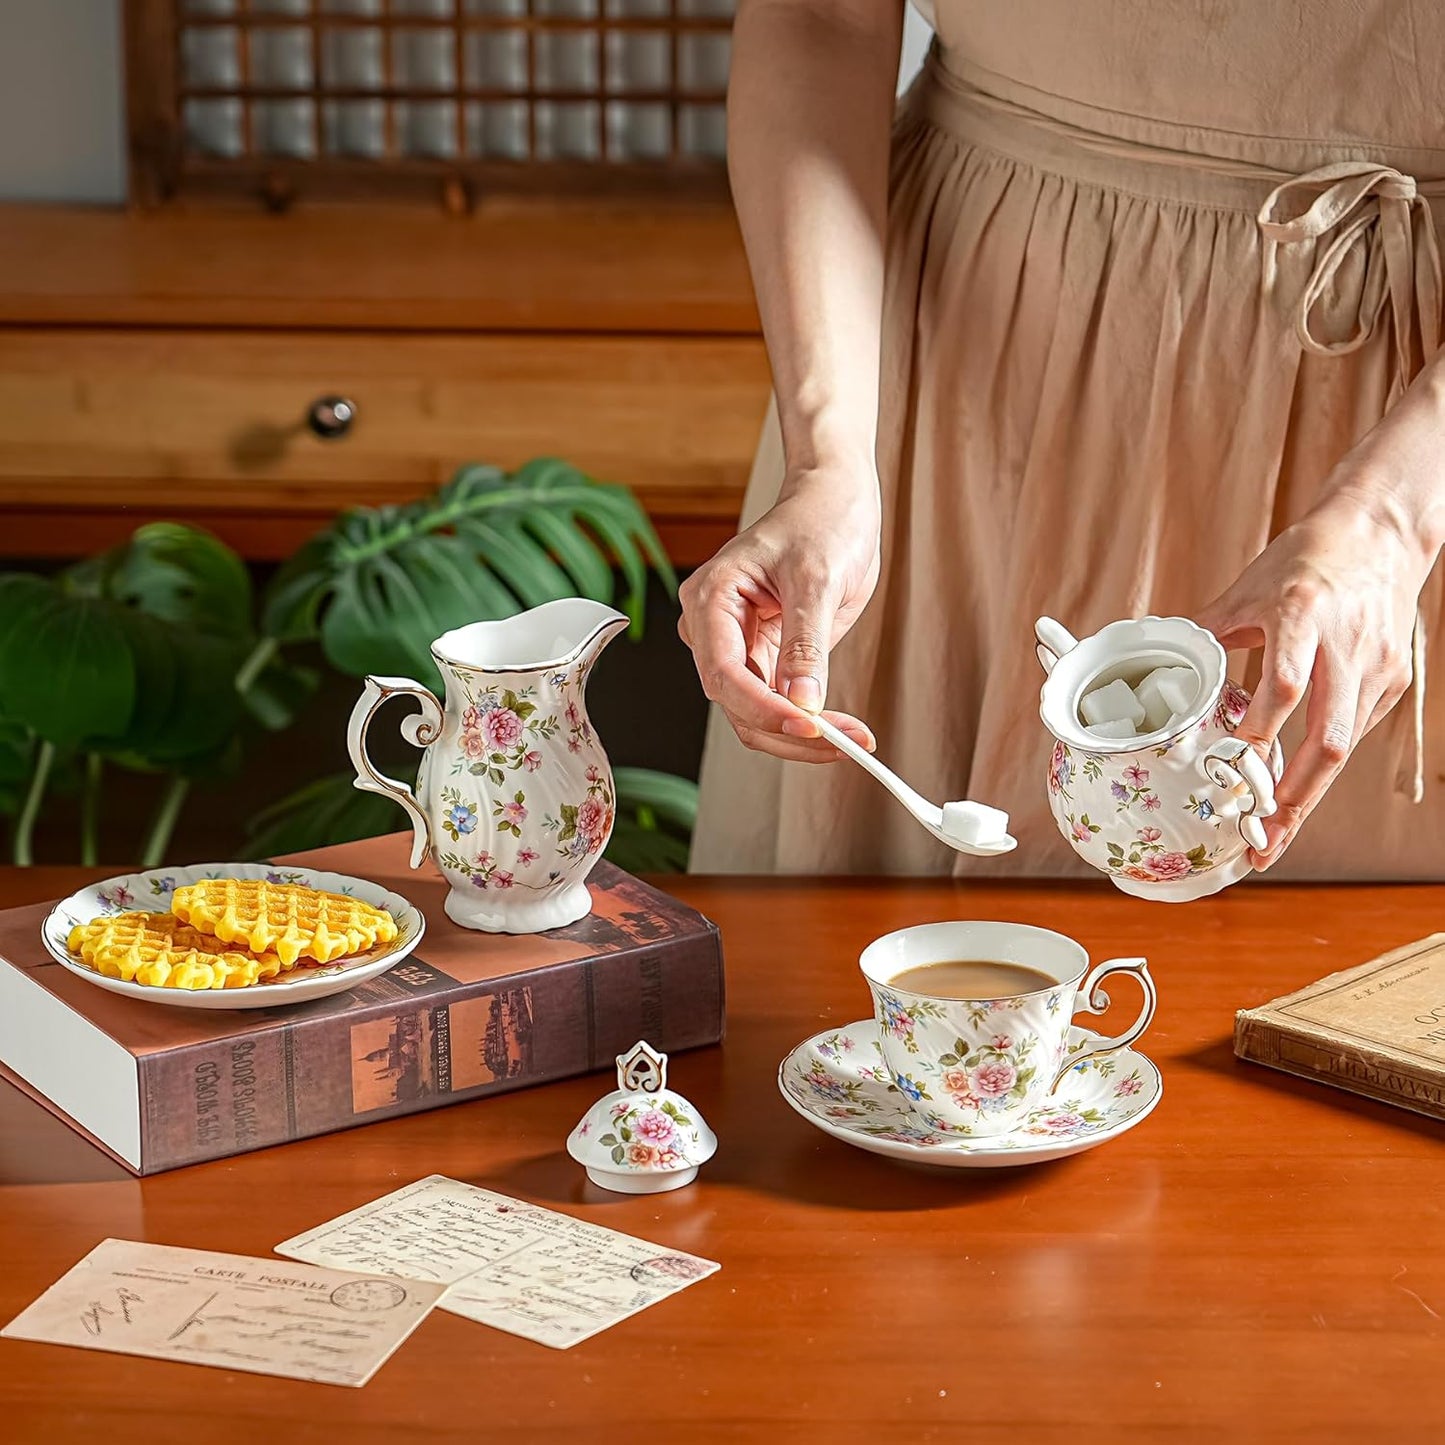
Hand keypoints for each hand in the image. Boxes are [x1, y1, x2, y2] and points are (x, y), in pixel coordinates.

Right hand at [678, 466, 880, 760]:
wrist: (834, 500)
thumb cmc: (820, 520)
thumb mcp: (817, 577)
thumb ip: (806, 642)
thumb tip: (803, 701)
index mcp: (710, 599)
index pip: (724, 673)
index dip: (765, 708)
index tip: (811, 727)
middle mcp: (713, 629)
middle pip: (737, 705)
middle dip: (789, 731)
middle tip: (846, 746)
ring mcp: (738, 646)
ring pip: (756, 715)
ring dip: (803, 736)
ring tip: (854, 740)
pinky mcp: (765, 657)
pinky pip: (779, 705)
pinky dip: (811, 723)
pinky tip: (845, 730)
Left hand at [1196, 483, 1434, 866]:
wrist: (1383, 533)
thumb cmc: (1308, 557)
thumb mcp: (1249, 587)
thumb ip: (1209, 631)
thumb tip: (1160, 663)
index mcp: (1302, 615)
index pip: (1286, 683)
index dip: (1261, 729)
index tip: (1232, 765)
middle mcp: (1346, 648)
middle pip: (1328, 739)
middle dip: (1293, 795)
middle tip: (1259, 835)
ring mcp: (1375, 669)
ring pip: (1344, 747)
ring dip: (1308, 796)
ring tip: (1273, 833)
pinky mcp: (1390, 682)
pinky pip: (1352, 733)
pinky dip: (1321, 766)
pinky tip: (1295, 790)